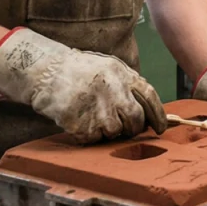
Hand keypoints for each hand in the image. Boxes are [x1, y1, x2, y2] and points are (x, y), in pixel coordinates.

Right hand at [0, 28, 167, 141]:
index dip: (159, 115)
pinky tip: (81, 121)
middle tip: (126, 127)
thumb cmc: (79, 71)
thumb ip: (128, 84)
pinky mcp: (80, 123)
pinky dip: (90, 134)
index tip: (161, 128)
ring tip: (95, 116)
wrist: (45, 71)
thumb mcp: (108, 67)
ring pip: (115, 131)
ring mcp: (96, 107)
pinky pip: (94, 138)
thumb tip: (148, 109)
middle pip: (135, 119)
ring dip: (109, 130)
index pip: (150, 97)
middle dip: (134, 128)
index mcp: (121, 73)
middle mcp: (112, 89)